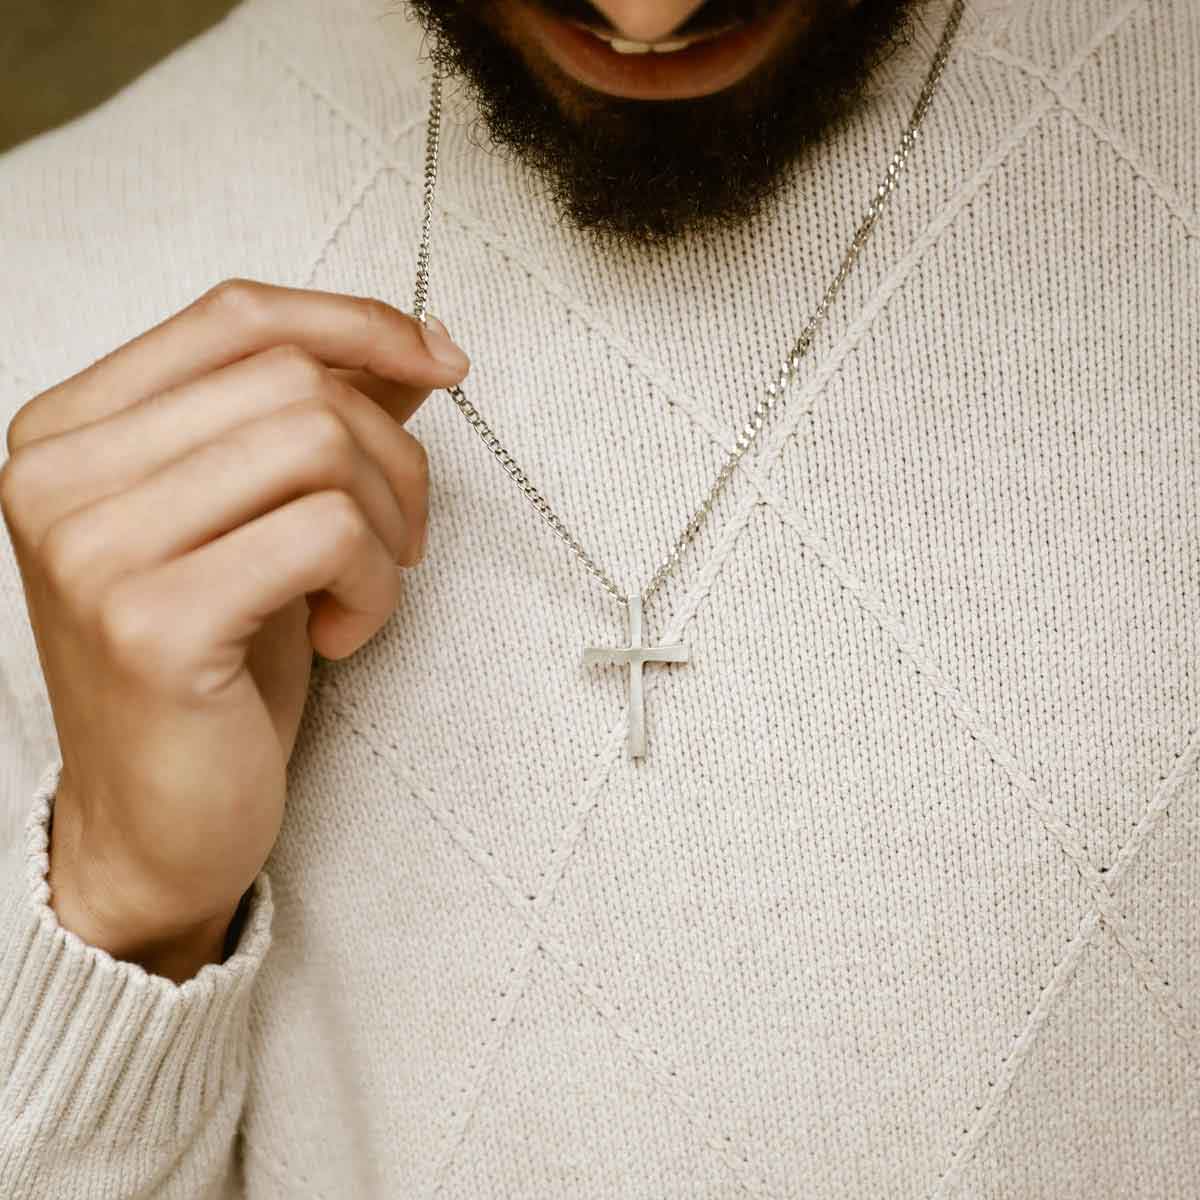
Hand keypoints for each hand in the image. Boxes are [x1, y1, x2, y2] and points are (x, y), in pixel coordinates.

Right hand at [0, 279, 468, 980]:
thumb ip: (315, 422)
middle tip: (402, 537)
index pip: (235, 315)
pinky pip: (330, 533)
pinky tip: (341, 636)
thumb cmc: (213, 669)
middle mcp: (59, 474)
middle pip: (292, 378)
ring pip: (320, 443)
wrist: (156, 821)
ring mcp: (93, 546)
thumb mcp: (261, 520)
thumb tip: (415, 347)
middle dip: (392, 454)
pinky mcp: (151, 620)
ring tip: (365, 591)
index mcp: (71, 430)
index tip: (442, 360)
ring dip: (389, 523)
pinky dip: (374, 585)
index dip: (358, 322)